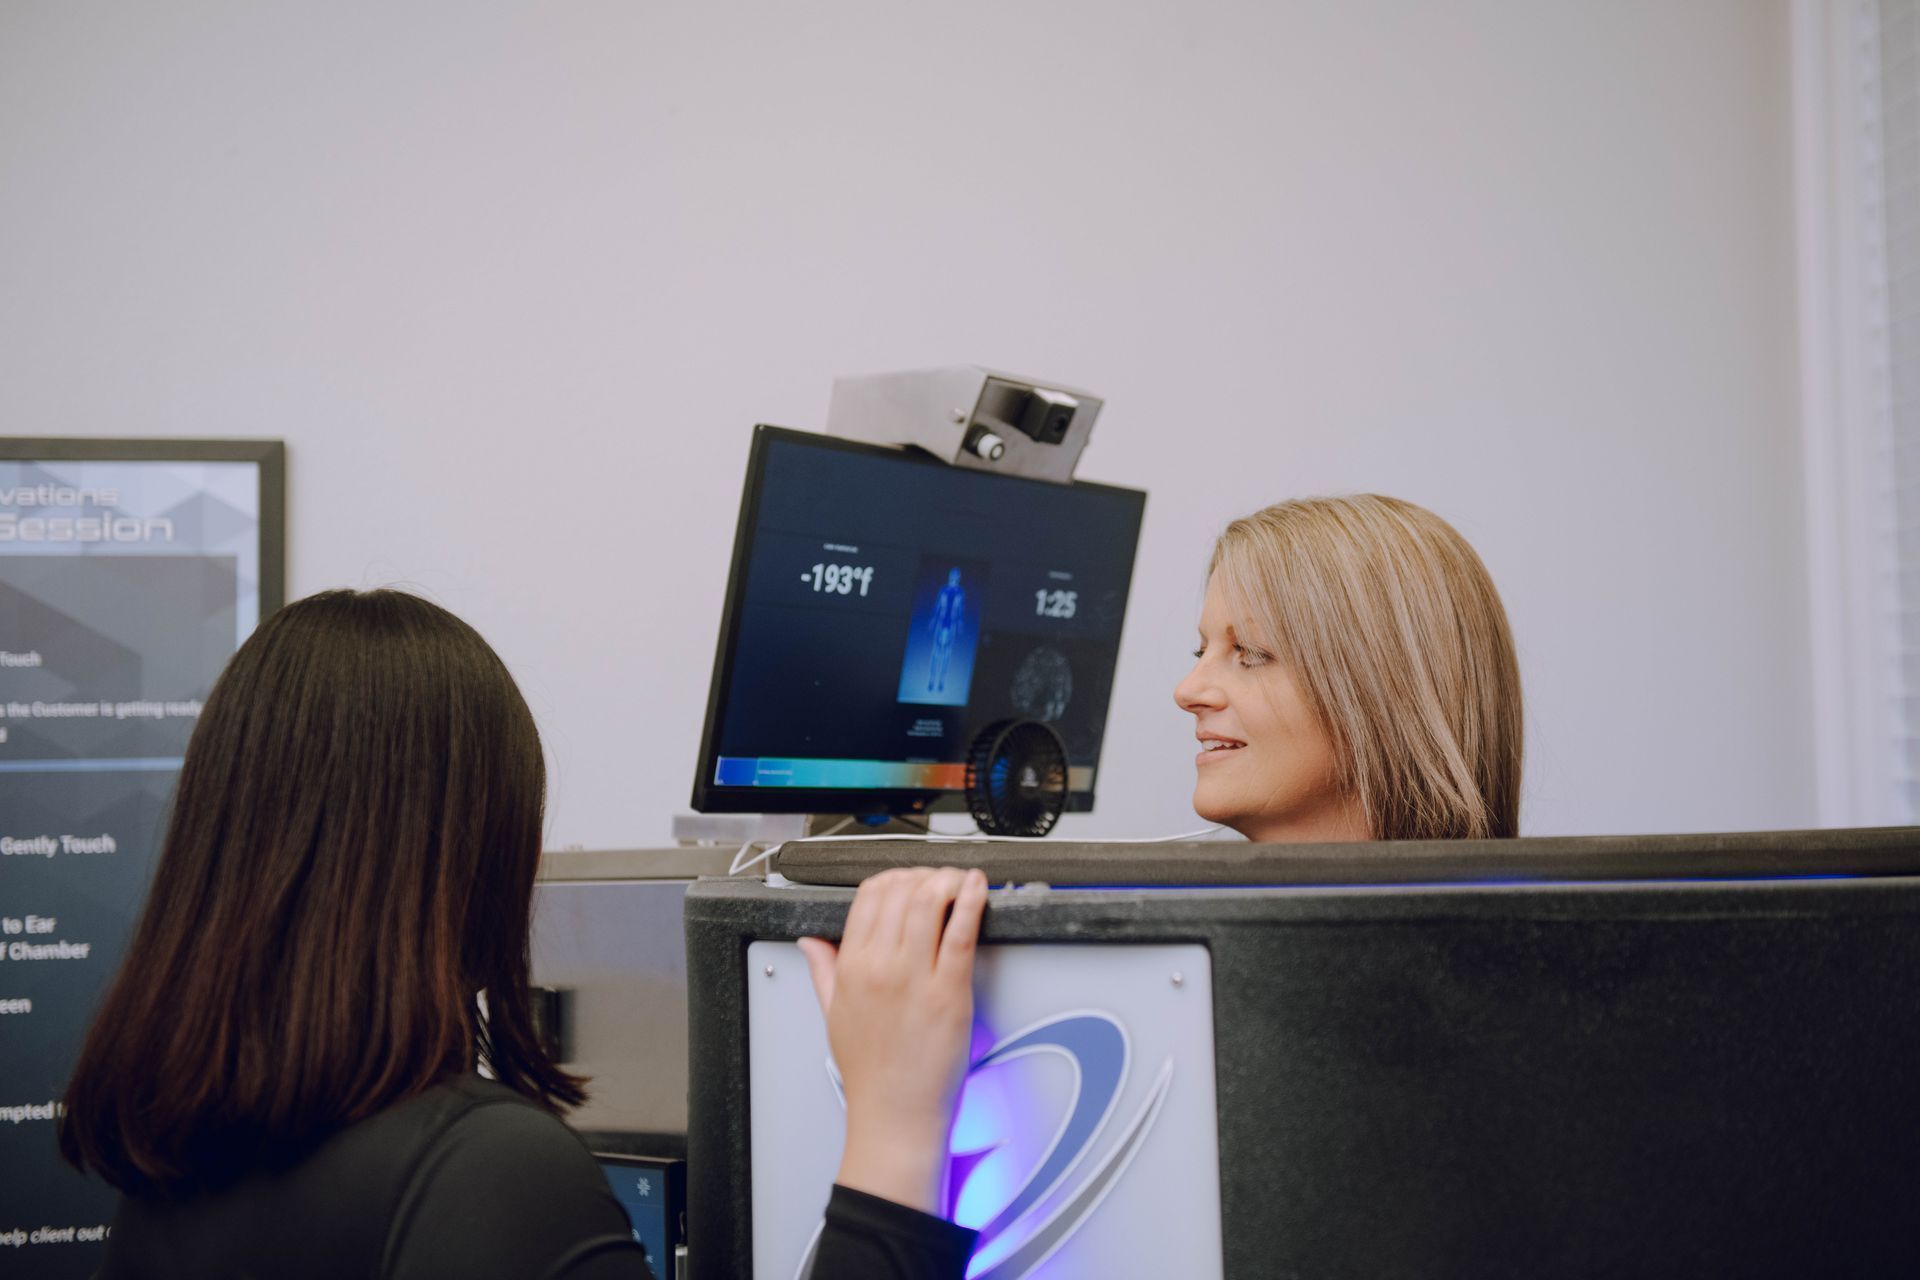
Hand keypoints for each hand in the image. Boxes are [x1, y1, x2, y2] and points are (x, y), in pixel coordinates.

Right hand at [797, 866, 988, 1215]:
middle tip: (939, 879)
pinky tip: (978, 890)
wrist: (894, 1116)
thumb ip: (822, 970)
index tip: (909, 880)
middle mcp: (880, 967)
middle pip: (900, 891)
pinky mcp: (949, 993)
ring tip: (960, 881)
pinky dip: (972, 901)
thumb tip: (810, 942)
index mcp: (850, 967)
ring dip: (948, 879)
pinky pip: (961, 932)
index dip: (893, 878)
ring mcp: (915, 978)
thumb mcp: (832, 1015)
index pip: (869, 896)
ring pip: (930, 902)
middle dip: (923, 874)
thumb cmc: (871, 1074)